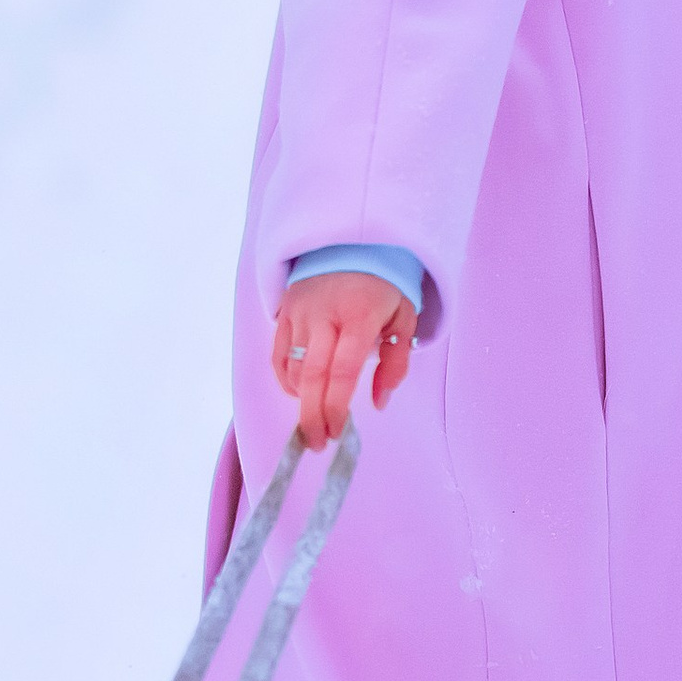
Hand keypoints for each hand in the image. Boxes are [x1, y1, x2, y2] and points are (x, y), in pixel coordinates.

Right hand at [272, 270, 416, 448]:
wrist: (355, 237)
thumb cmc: (386, 284)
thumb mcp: (404, 318)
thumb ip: (395, 362)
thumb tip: (379, 402)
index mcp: (359, 316)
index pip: (342, 371)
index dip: (336, 407)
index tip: (338, 434)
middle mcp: (325, 315)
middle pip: (311, 376)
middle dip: (312, 416)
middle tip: (317, 443)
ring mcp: (300, 312)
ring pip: (292, 368)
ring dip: (301, 400)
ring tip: (315, 418)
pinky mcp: (284, 311)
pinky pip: (278, 353)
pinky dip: (285, 379)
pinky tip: (298, 393)